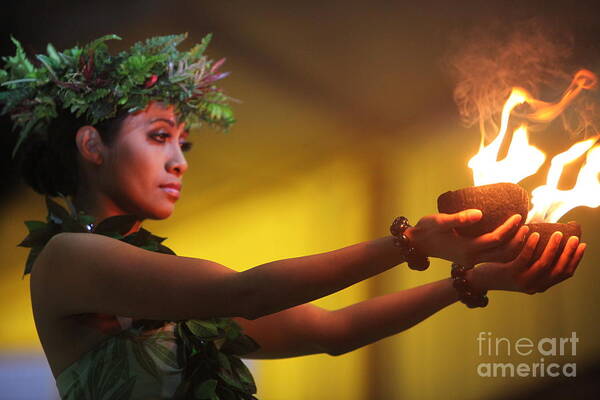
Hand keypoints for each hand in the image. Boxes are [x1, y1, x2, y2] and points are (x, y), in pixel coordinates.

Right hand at [405, 209, 526, 265]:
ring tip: (524, 232)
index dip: (509, 228)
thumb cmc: (426, 229)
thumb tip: (480, 213)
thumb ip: (459, 218)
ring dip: (515, 247)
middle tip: (527, 224)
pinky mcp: (471, 259)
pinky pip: (495, 257)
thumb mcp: (439, 220)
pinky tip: (512, 239)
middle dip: (518, 240)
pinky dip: (507, 250)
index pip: (495, 240)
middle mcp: (471, 258)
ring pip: (501, 258)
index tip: (519, 215)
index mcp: (466, 248)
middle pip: (503, 253)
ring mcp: (472, 261)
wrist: (416, 243)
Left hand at [472, 231, 586, 293]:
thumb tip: (552, 239)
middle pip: (558, 269)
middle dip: (568, 252)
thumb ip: (536, 260)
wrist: (479, 279)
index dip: (575, 259)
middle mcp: (534, 286)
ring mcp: (522, 281)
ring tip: (558, 233)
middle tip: (573, 237)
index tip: (581, 245)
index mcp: (540, 285)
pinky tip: (534, 234)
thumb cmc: (502, 269)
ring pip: (544, 264)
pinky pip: (524, 258)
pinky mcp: (509, 274)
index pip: (564, 273)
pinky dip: (531, 245)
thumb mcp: (523, 268)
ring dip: (553, 247)